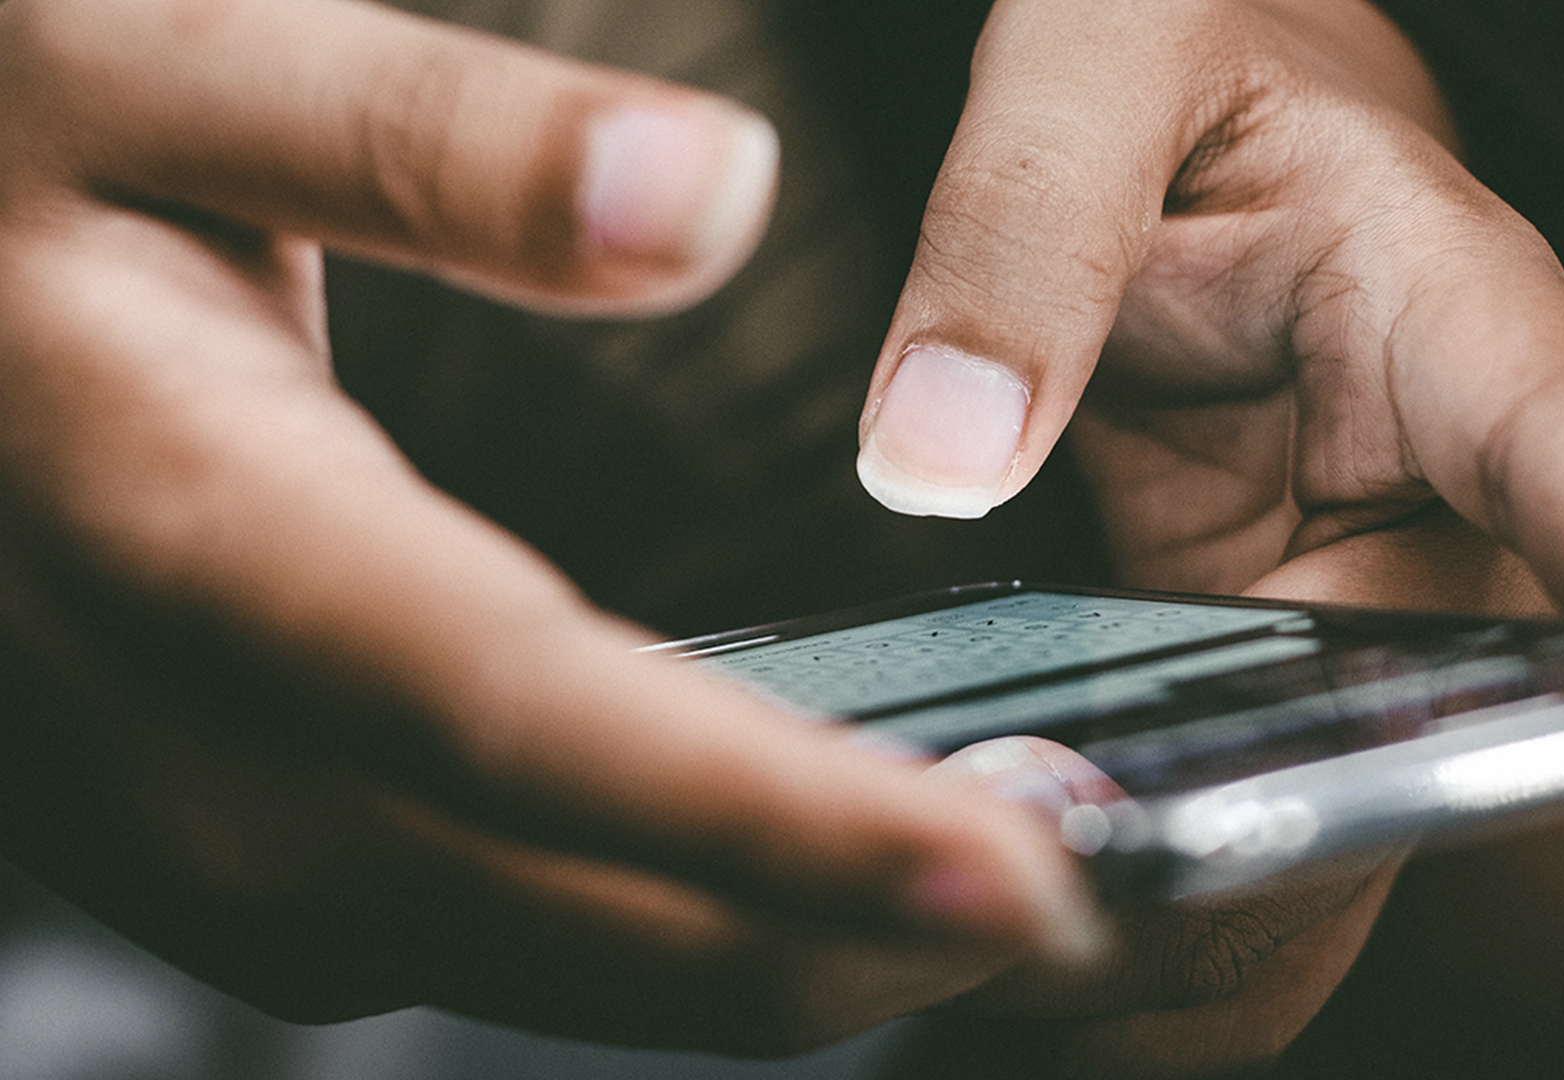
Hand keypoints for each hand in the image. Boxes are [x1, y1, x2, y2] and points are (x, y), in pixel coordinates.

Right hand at [0, 0, 1101, 1051]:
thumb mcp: (161, 60)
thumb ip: (426, 141)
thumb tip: (703, 199)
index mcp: (199, 529)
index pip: (531, 715)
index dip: (777, 820)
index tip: (1010, 870)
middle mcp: (194, 738)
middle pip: (561, 906)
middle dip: (835, 933)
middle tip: (1082, 905)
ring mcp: (201, 820)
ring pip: (536, 958)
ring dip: (771, 954)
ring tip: (990, 909)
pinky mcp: (232, 832)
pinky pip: (485, 927)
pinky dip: (664, 926)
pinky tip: (788, 880)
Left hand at [854, 0, 1563, 1072]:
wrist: (1175, 104)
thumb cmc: (1180, 42)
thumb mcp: (1095, 62)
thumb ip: (1023, 233)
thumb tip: (939, 457)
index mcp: (1441, 299)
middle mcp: (1426, 465)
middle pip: (1470, 689)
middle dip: (1357, 820)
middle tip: (1185, 918)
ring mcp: (1342, 562)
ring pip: (1351, 766)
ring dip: (1238, 870)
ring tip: (1066, 931)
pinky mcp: (1247, 615)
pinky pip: (1239, 760)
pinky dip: (1159, 840)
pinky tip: (1041, 876)